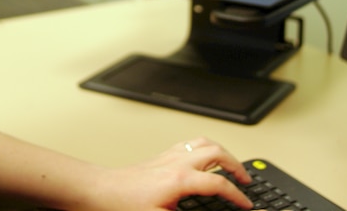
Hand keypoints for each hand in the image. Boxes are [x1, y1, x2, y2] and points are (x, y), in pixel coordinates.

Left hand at [90, 136, 252, 210]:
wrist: (101, 190)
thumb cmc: (123, 204)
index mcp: (180, 179)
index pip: (219, 184)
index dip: (237, 195)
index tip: (246, 203)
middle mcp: (177, 162)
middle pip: (218, 153)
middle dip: (237, 165)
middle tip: (245, 179)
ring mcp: (170, 156)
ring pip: (205, 142)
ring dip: (223, 151)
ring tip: (231, 164)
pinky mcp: (162, 156)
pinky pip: (190, 143)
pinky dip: (205, 147)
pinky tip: (204, 157)